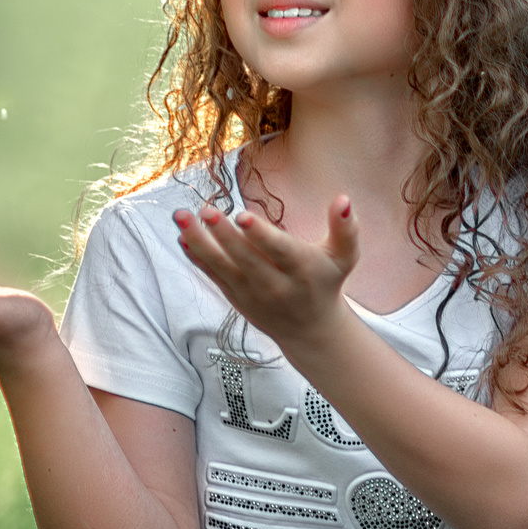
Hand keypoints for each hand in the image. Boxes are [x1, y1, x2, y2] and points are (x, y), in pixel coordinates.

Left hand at [172, 195, 358, 346]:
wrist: (311, 330)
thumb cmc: (326, 283)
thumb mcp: (345, 257)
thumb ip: (345, 228)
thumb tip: (343, 198)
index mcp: (302, 270)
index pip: (279, 252)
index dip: (261, 235)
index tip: (242, 216)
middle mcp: (275, 285)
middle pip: (246, 259)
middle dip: (224, 235)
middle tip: (206, 211)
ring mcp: (252, 294)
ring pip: (223, 268)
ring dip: (200, 243)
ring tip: (182, 217)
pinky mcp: (235, 298)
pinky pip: (213, 276)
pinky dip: (197, 258)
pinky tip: (182, 237)